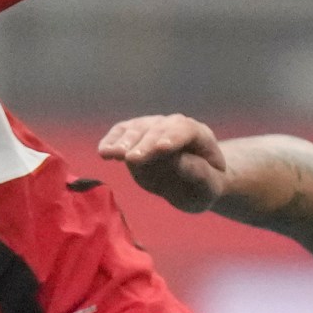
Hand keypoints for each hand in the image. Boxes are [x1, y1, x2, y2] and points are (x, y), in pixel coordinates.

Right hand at [96, 114, 227, 212]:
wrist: (191, 182)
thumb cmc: (202, 187)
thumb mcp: (208, 187)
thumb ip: (197, 173)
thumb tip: (179, 161)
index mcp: (199, 136)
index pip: (186, 131)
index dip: (173, 138)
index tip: (160, 149)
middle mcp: (175, 125)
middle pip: (158, 129)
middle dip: (144, 143)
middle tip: (131, 159)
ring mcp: (153, 127)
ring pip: (138, 128)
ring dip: (124, 141)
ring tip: (110, 154)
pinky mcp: (136, 134)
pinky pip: (122, 132)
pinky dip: (112, 140)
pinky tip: (103, 151)